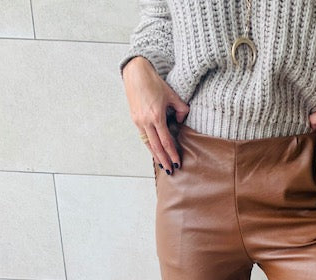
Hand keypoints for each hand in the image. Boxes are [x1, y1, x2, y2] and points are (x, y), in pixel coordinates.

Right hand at [122, 56, 189, 173]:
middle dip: (164, 160)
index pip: (166, 141)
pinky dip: (150, 146)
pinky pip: (143, 137)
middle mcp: (146, 121)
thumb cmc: (155, 82)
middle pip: (156, 147)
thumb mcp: (172, 95)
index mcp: (156, 116)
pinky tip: (154, 152)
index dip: (172, 153)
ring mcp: (138, 121)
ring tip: (162, 166)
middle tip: (171, 170)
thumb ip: (181, 110)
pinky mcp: (134, 119)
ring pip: (148, 144)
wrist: (136, 72)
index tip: (177, 162)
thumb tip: (181, 122)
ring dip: (156, 156)